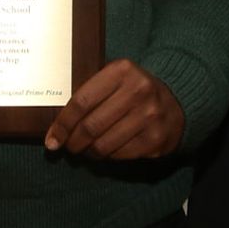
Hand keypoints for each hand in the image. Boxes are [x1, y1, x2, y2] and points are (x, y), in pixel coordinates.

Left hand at [44, 59, 183, 158]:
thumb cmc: (134, 90)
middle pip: (91, 126)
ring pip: (104, 145)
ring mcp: (150, 116)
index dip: (62, 124)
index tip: (52, 139)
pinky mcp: (156, 139)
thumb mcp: (115, 78)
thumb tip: (56, 125)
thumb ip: (90, 92)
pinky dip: (108, 156)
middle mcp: (138, 91)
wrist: (177, 99)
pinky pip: (120, 155)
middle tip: (68, 146)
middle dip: (73, 142)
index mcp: (122, 71)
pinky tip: (106, 150)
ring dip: (89, 152)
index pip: (81, 101)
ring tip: (85, 149)